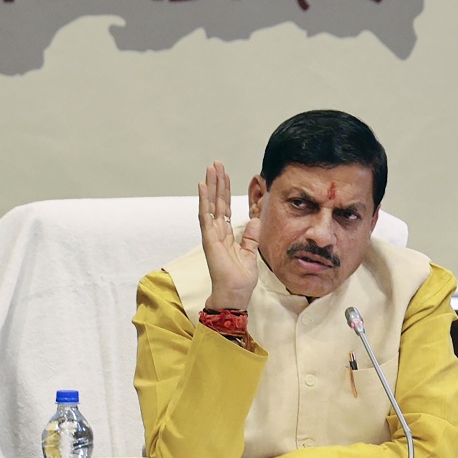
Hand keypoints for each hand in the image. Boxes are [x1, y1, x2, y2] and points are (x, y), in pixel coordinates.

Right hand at [198, 161, 260, 309]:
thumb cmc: (240, 279)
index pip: (225, 208)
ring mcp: (211, 234)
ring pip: (210, 204)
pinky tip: (202, 185)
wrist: (234, 294)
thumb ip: (251, 236)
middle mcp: (217, 232)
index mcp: (226, 235)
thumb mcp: (250, 253)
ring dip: (210, 185)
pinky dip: (203, 199)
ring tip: (210, 168)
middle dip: (217, 182)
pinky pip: (205, 215)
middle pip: (217, 202)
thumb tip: (256, 220)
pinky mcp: (209, 238)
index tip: (225, 175)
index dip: (225, 191)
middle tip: (216, 164)